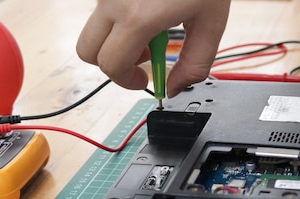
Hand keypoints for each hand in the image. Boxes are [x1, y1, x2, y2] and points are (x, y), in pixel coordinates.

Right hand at [76, 0, 230, 96]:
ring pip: (95, 28)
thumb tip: (176, 89)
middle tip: (141, 58)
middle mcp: (112, 0)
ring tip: (151, 24)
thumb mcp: (211, 23)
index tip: (143, 79)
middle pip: (88, 52)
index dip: (127, 81)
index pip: (111, 66)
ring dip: (117, 38)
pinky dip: (120, 17)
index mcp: (136, 16)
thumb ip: (195, 64)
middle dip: (113, 63)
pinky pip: (104, 7)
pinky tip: (147, 6)